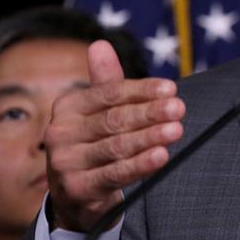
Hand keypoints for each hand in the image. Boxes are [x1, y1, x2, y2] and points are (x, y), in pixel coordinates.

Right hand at [45, 40, 184, 231]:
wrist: (75, 195)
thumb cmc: (95, 143)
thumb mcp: (98, 112)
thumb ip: (106, 82)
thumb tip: (100, 44)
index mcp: (67, 107)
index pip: (109, 94)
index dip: (141, 91)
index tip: (171, 89)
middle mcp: (60, 133)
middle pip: (114, 119)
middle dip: (150, 113)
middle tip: (179, 108)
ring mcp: (65, 162)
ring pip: (116, 146)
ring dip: (149, 138)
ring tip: (176, 130)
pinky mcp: (76, 189)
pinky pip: (114, 174)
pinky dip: (140, 165)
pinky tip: (161, 157)